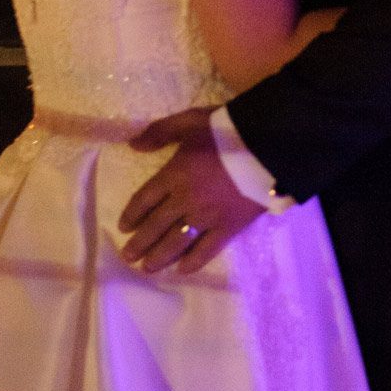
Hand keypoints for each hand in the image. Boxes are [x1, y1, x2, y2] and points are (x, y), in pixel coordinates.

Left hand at [118, 108, 264, 274]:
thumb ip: (161, 131)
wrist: (267, 145)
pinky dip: (194, 262)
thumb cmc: (226, 130)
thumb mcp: (189, 120)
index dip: (132, 215)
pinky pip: (207, 250)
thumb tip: (133, 145)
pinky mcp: (228, 227)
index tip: (123, 228)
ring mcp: (207, 217)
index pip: (145, 199)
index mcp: (174, 174)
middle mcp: (185, 200)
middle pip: (156, 225)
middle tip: (128, 257)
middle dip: (140, 243)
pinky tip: (183, 270)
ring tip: (147, 268)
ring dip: (160, 257)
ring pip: (177, 242)